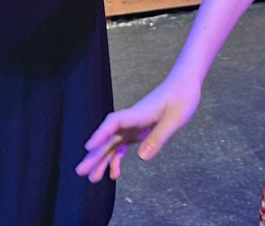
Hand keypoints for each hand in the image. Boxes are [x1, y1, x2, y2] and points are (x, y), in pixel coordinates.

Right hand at [75, 73, 200, 182]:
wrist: (183, 85)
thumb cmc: (182, 98)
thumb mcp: (175, 120)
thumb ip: (158, 138)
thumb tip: (141, 158)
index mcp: (138, 114)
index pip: (114, 122)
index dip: (100, 134)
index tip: (88, 147)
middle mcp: (131, 120)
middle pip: (108, 138)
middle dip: (94, 154)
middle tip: (80, 171)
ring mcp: (132, 126)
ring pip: (112, 144)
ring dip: (102, 160)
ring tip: (92, 179)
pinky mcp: (137, 130)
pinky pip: (122, 146)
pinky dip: (117, 159)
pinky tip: (114, 174)